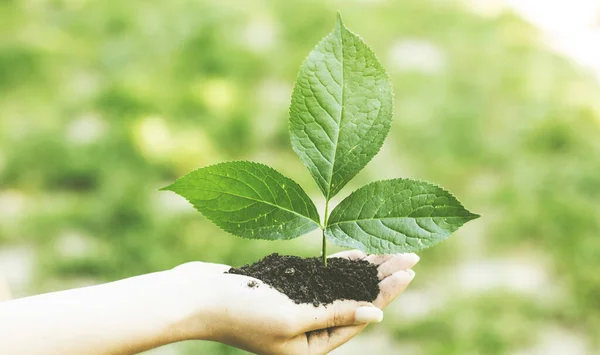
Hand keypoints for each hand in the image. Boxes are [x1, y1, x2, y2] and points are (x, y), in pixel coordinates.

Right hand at [168, 251, 418, 354]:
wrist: (198, 296)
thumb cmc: (241, 312)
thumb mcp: (293, 318)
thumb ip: (335, 313)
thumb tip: (376, 314)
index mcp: (313, 347)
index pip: (361, 316)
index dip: (387, 292)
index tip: (409, 270)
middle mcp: (309, 330)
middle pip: (356, 300)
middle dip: (382, 278)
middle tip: (410, 255)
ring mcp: (299, 307)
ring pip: (342, 287)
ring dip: (365, 270)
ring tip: (391, 252)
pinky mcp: (288, 289)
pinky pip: (322, 277)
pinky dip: (340, 266)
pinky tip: (358, 254)